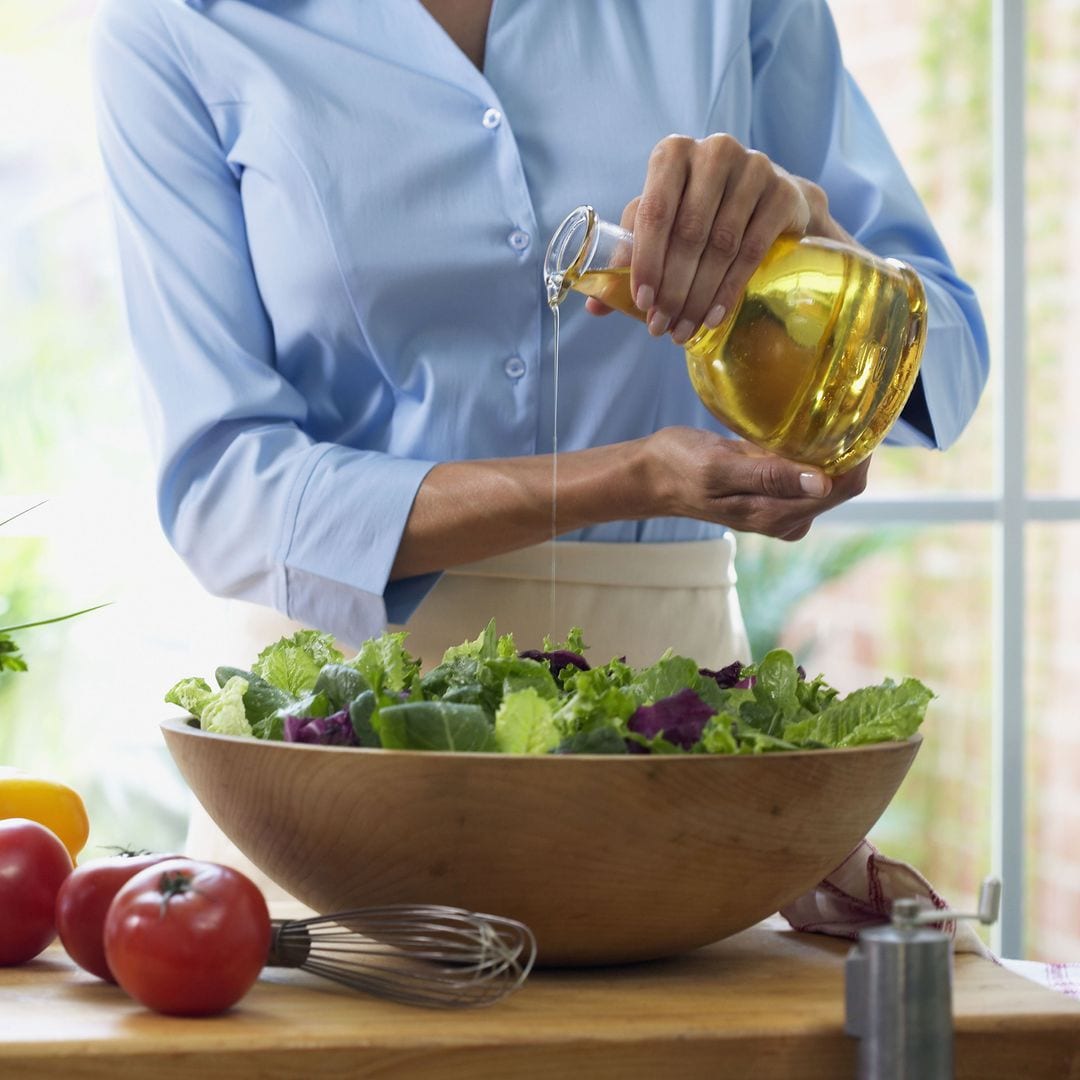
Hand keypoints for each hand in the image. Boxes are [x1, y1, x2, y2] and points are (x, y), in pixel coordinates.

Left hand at [586, 134, 833, 345]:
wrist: (770, 199)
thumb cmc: (702, 210)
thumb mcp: (663, 223)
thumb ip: (631, 254)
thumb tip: (595, 305)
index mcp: (672, 154)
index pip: (654, 212)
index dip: (646, 262)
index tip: (642, 303)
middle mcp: (713, 152)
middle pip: (687, 234)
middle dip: (672, 289)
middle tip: (662, 327)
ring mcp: (753, 168)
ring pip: (720, 246)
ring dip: (698, 296)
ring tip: (684, 330)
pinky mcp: (782, 193)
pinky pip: (751, 251)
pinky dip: (729, 290)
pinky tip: (714, 316)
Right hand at [643, 426, 869, 540]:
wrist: (652, 475)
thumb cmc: (680, 467)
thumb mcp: (720, 468)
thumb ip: (769, 477)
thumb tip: (822, 482)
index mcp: (777, 514)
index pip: (842, 488)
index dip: (859, 455)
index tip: (860, 415)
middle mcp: (787, 515)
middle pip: (843, 483)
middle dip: (850, 447)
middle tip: (847, 401)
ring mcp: (782, 504)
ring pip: (829, 475)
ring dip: (833, 445)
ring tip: (830, 407)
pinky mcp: (775, 489)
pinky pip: (810, 469)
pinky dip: (814, 447)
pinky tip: (808, 423)